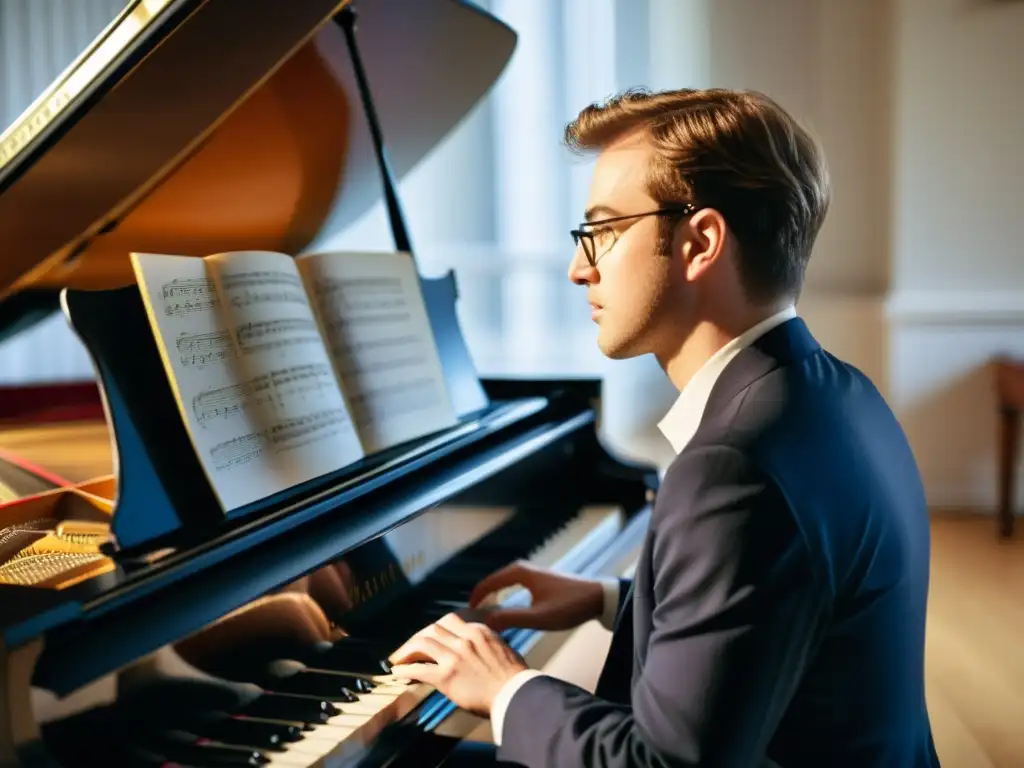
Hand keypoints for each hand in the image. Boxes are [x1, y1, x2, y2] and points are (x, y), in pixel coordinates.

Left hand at [388, 612, 527, 717]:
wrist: (516, 695)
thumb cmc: (514, 678)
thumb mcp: (501, 649)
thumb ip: (485, 643)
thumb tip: (477, 649)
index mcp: (478, 631)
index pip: (449, 621)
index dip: (435, 630)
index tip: (429, 639)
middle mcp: (464, 639)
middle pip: (432, 628)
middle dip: (417, 637)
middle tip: (409, 649)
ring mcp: (454, 656)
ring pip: (422, 642)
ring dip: (406, 651)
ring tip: (399, 659)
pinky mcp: (446, 676)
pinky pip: (419, 669)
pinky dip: (404, 670)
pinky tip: (398, 673)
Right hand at [468, 560, 604, 631]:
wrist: (598, 597)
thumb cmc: (570, 606)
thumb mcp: (538, 617)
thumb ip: (510, 618)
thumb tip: (485, 622)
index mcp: (519, 573)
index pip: (488, 583)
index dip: (475, 599)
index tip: (465, 615)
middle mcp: (523, 569)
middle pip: (493, 582)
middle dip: (481, 598)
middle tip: (471, 618)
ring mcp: (531, 574)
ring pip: (503, 585)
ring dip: (492, 598)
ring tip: (483, 616)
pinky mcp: (539, 581)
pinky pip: (512, 587)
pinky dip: (503, 597)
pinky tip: (505, 611)